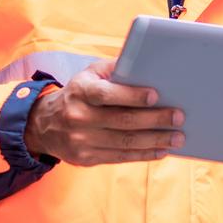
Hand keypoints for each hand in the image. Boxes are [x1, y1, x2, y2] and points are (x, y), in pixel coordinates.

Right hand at [23, 59, 184, 164]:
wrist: (44, 125)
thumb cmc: (78, 94)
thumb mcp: (88, 74)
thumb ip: (115, 68)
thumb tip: (146, 64)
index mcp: (80, 91)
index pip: (106, 94)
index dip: (131, 95)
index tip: (155, 96)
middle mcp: (78, 117)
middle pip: (122, 121)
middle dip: (154, 120)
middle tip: (178, 117)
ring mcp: (82, 141)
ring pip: (125, 142)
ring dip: (155, 140)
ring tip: (177, 137)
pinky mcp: (86, 158)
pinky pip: (120, 157)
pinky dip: (143, 154)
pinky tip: (161, 150)